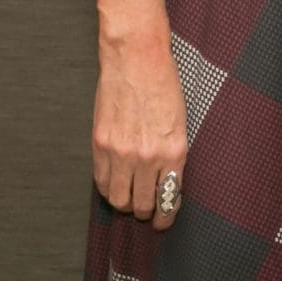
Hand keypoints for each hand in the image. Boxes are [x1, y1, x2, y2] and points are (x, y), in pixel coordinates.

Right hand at [92, 31, 186, 228]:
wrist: (137, 60)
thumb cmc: (164, 86)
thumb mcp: (181, 123)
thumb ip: (172, 154)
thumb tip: (166, 181)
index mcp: (174, 151)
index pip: (168, 198)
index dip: (166, 216)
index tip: (164, 220)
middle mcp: (147, 156)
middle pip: (142, 205)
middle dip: (146, 213)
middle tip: (147, 212)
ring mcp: (121, 152)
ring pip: (119, 199)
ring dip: (125, 204)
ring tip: (131, 200)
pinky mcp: (100, 144)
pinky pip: (101, 181)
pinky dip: (107, 188)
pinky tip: (114, 185)